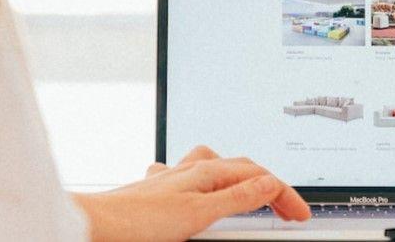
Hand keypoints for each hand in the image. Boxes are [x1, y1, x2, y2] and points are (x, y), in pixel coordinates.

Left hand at [72, 146, 311, 241]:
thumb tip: (269, 183)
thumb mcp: (198, 213)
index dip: (284, 194)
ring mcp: (173, 179)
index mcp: (205, 171)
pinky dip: (206, 184)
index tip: (300, 214)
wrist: (93, 225)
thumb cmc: (138, 221)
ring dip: (239, 177)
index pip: (258, 176)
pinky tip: (199, 192)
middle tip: (287, 209)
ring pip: (215, 167)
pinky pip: (189, 178)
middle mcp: (190, 169)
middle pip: (241, 168)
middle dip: (269, 185)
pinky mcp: (157, 192)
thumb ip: (236, 198)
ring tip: (252, 191)